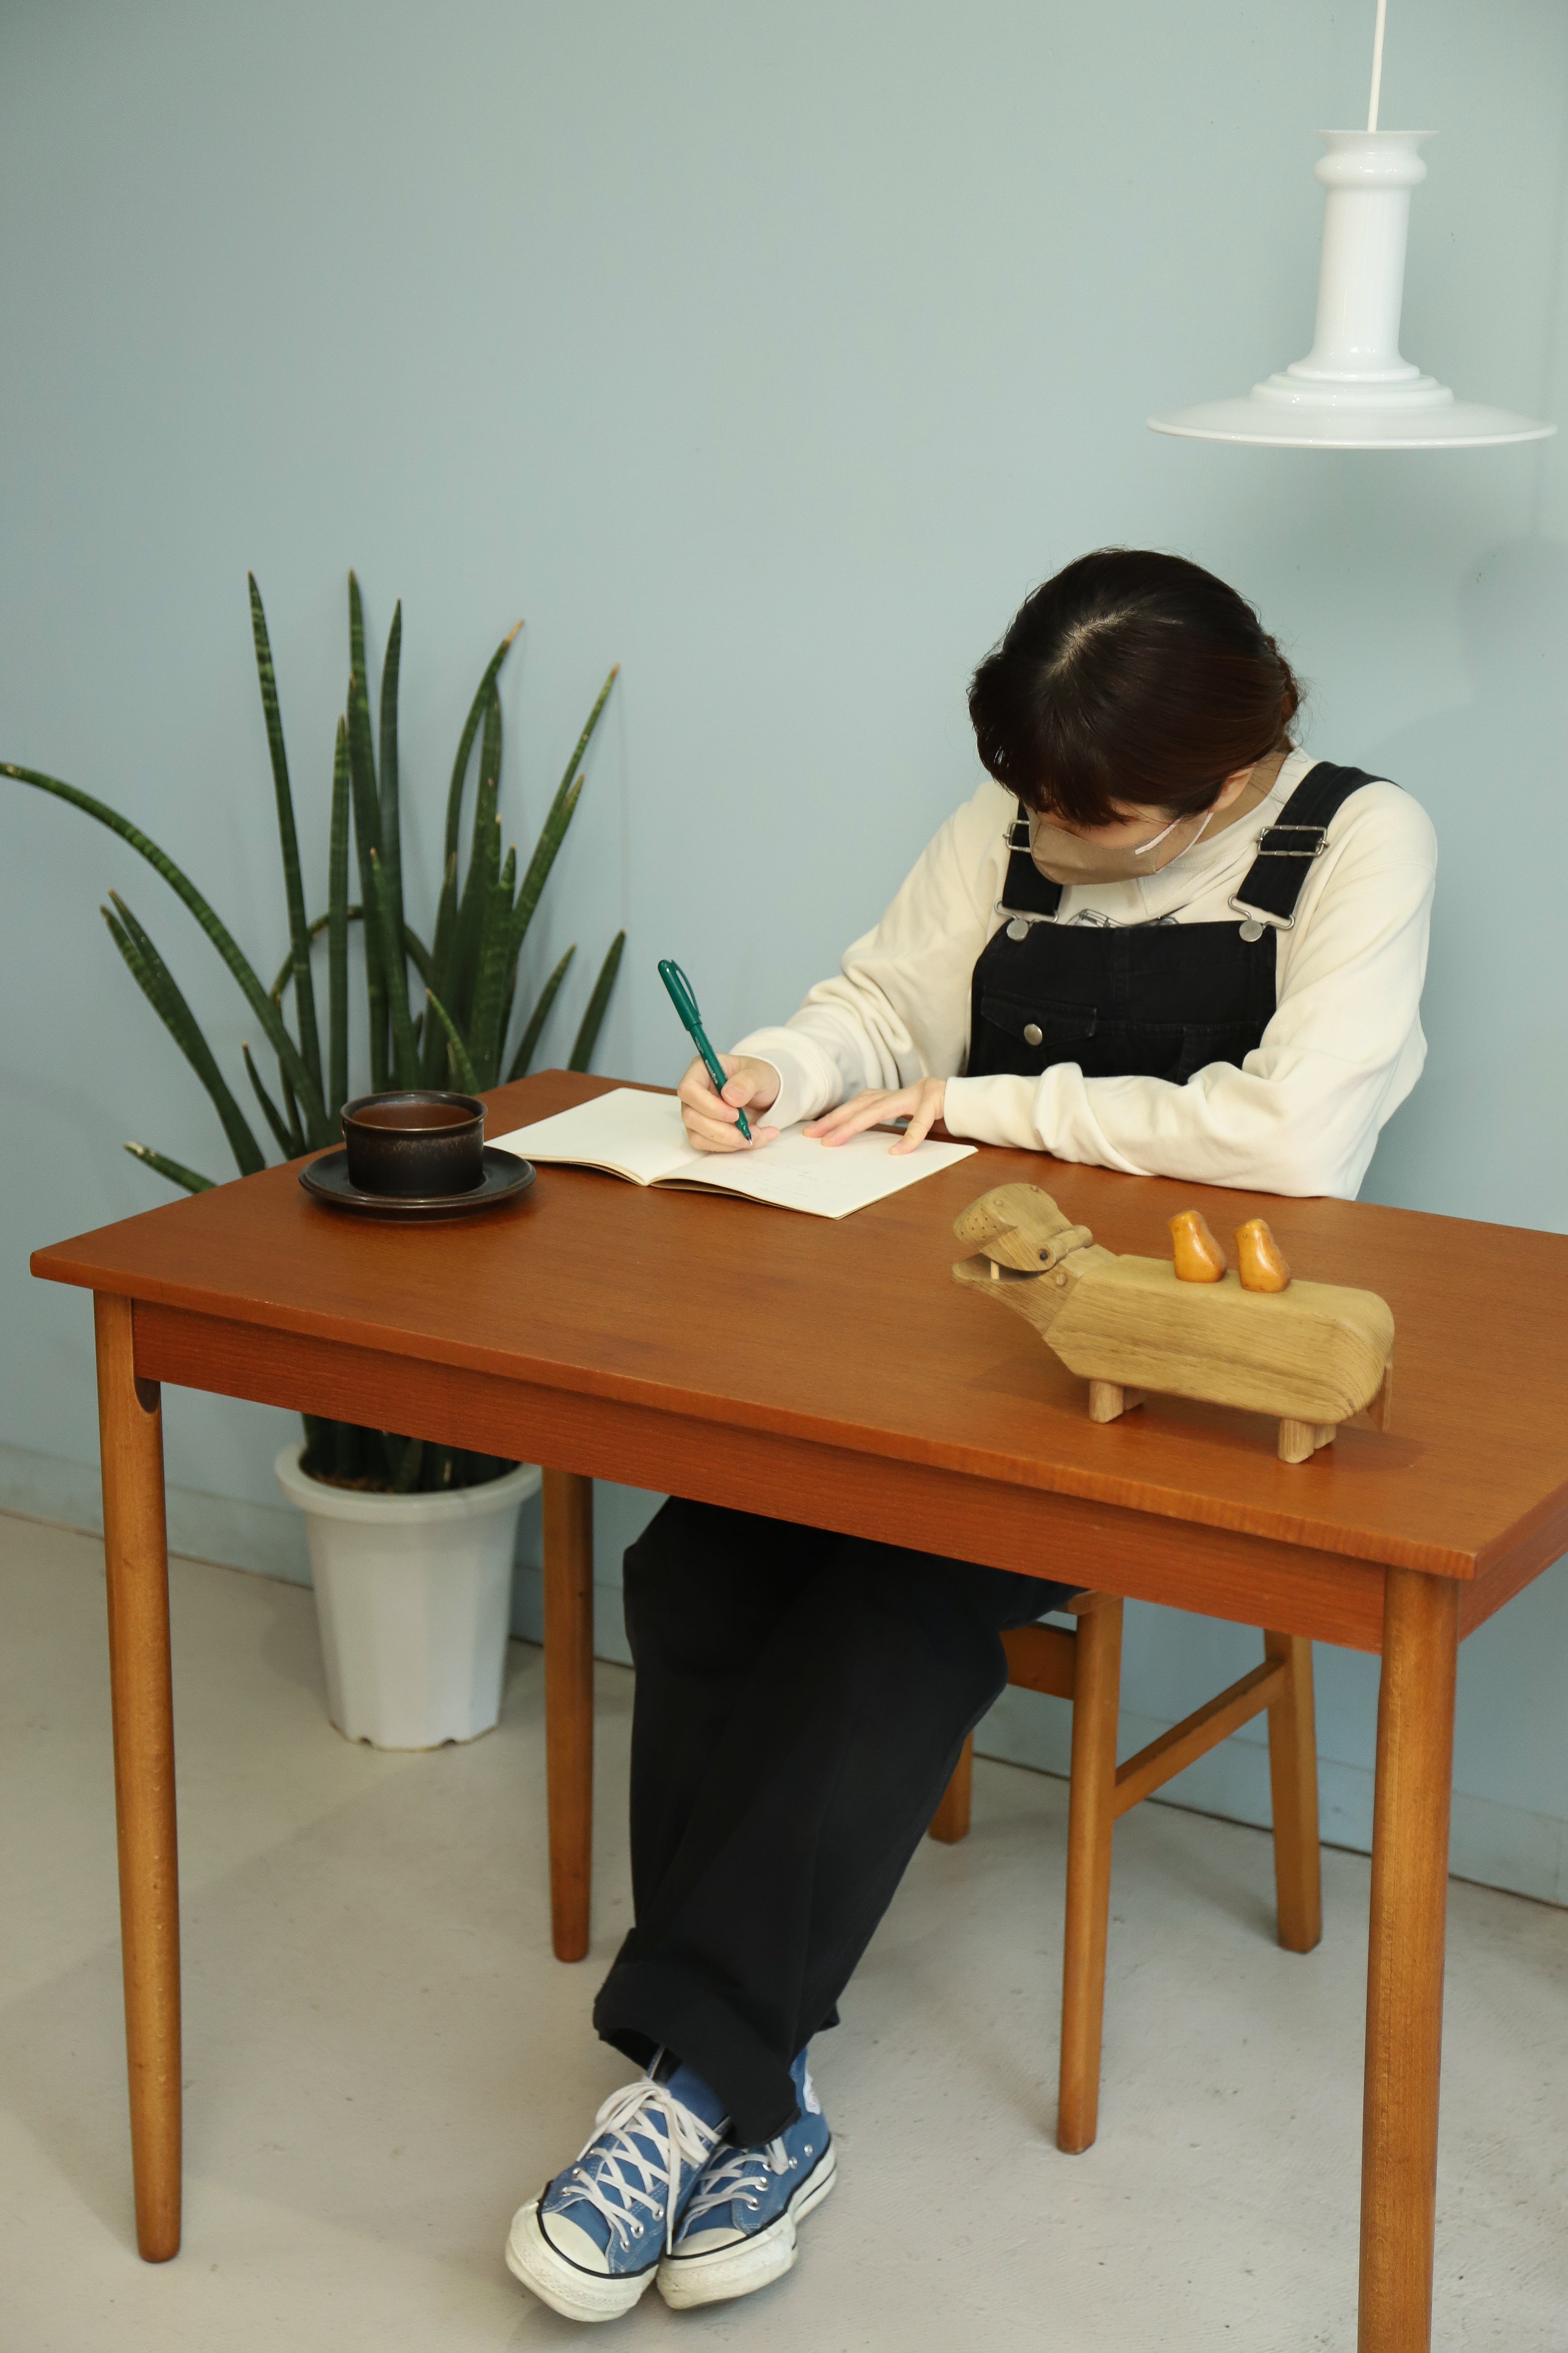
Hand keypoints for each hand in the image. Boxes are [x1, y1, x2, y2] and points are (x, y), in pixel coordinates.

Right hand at [677, 1053, 781, 1152]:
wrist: (765, 1095)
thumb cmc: (758, 1078)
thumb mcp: (760, 1073)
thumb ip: (747, 1082)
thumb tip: (729, 1096)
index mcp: (701, 1071)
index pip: (689, 1089)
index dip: (708, 1105)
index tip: (735, 1114)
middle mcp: (694, 1094)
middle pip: (691, 1117)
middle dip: (721, 1130)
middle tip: (748, 1131)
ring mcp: (697, 1114)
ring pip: (698, 1136)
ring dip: (729, 1141)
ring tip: (757, 1135)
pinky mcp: (704, 1132)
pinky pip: (709, 1146)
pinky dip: (732, 1147)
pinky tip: (754, 1139)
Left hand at [804, 1077, 946, 1153]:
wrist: (972, 1099)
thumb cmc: (939, 1113)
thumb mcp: (910, 1119)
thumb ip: (890, 1126)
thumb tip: (863, 1142)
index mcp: (893, 1096)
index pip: (858, 1104)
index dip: (835, 1115)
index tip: (813, 1131)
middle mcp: (901, 1092)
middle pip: (861, 1104)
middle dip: (836, 1119)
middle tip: (815, 1135)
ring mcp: (918, 1094)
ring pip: (880, 1109)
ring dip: (856, 1124)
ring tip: (837, 1139)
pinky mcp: (936, 1102)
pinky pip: (921, 1122)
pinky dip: (909, 1137)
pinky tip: (897, 1152)